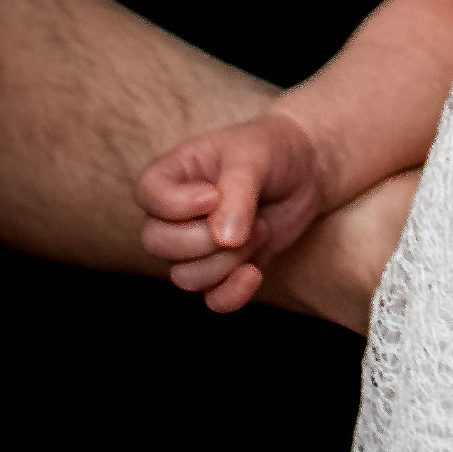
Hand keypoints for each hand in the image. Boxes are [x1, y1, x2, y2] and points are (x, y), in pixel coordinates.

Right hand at [136, 111, 326, 313]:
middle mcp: (174, 215)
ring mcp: (194, 246)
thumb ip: (237, 192)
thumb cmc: (269, 151)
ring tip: (262, 229)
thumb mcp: (254, 157)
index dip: (177, 205)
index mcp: (171, 175)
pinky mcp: (223, 270)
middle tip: (248, 217)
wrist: (304, 170)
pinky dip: (232, 294)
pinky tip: (254, 273)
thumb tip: (224, 240)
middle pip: (158, 243)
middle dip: (205, 238)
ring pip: (185, 276)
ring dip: (229, 260)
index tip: (213, 195)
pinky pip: (212, 299)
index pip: (148, 196)